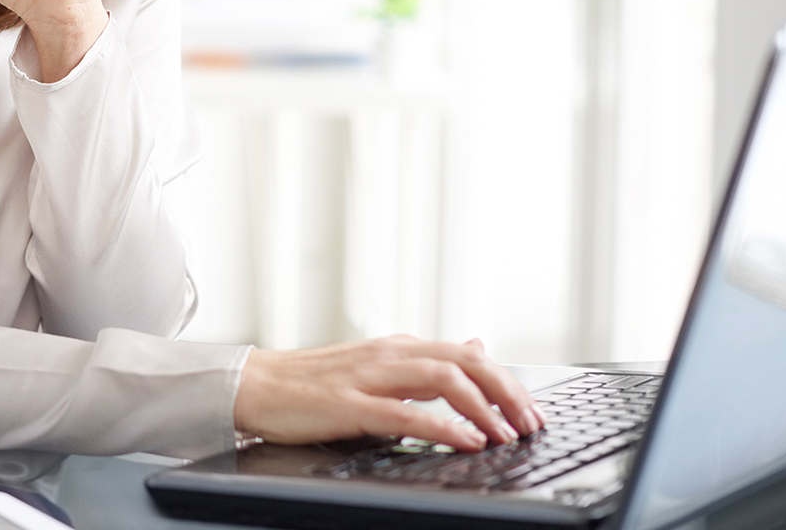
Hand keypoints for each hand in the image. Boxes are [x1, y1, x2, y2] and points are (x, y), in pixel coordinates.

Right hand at [233, 335, 544, 451]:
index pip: (467, 355)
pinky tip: (466, 441)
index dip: (506, 381)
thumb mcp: (378, 366)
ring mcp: (369, 377)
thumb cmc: (312, 383)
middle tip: (531, 423)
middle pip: (464, 361)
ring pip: (442, 379)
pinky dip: (442, 427)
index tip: (531, 410)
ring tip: (507, 434)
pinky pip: (405, 413)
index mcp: (397, 347)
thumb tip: (476, 345)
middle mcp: (389, 354)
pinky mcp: (349, 404)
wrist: (254, 385)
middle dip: (506, 392)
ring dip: (483, 407)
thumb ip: (426, 361)